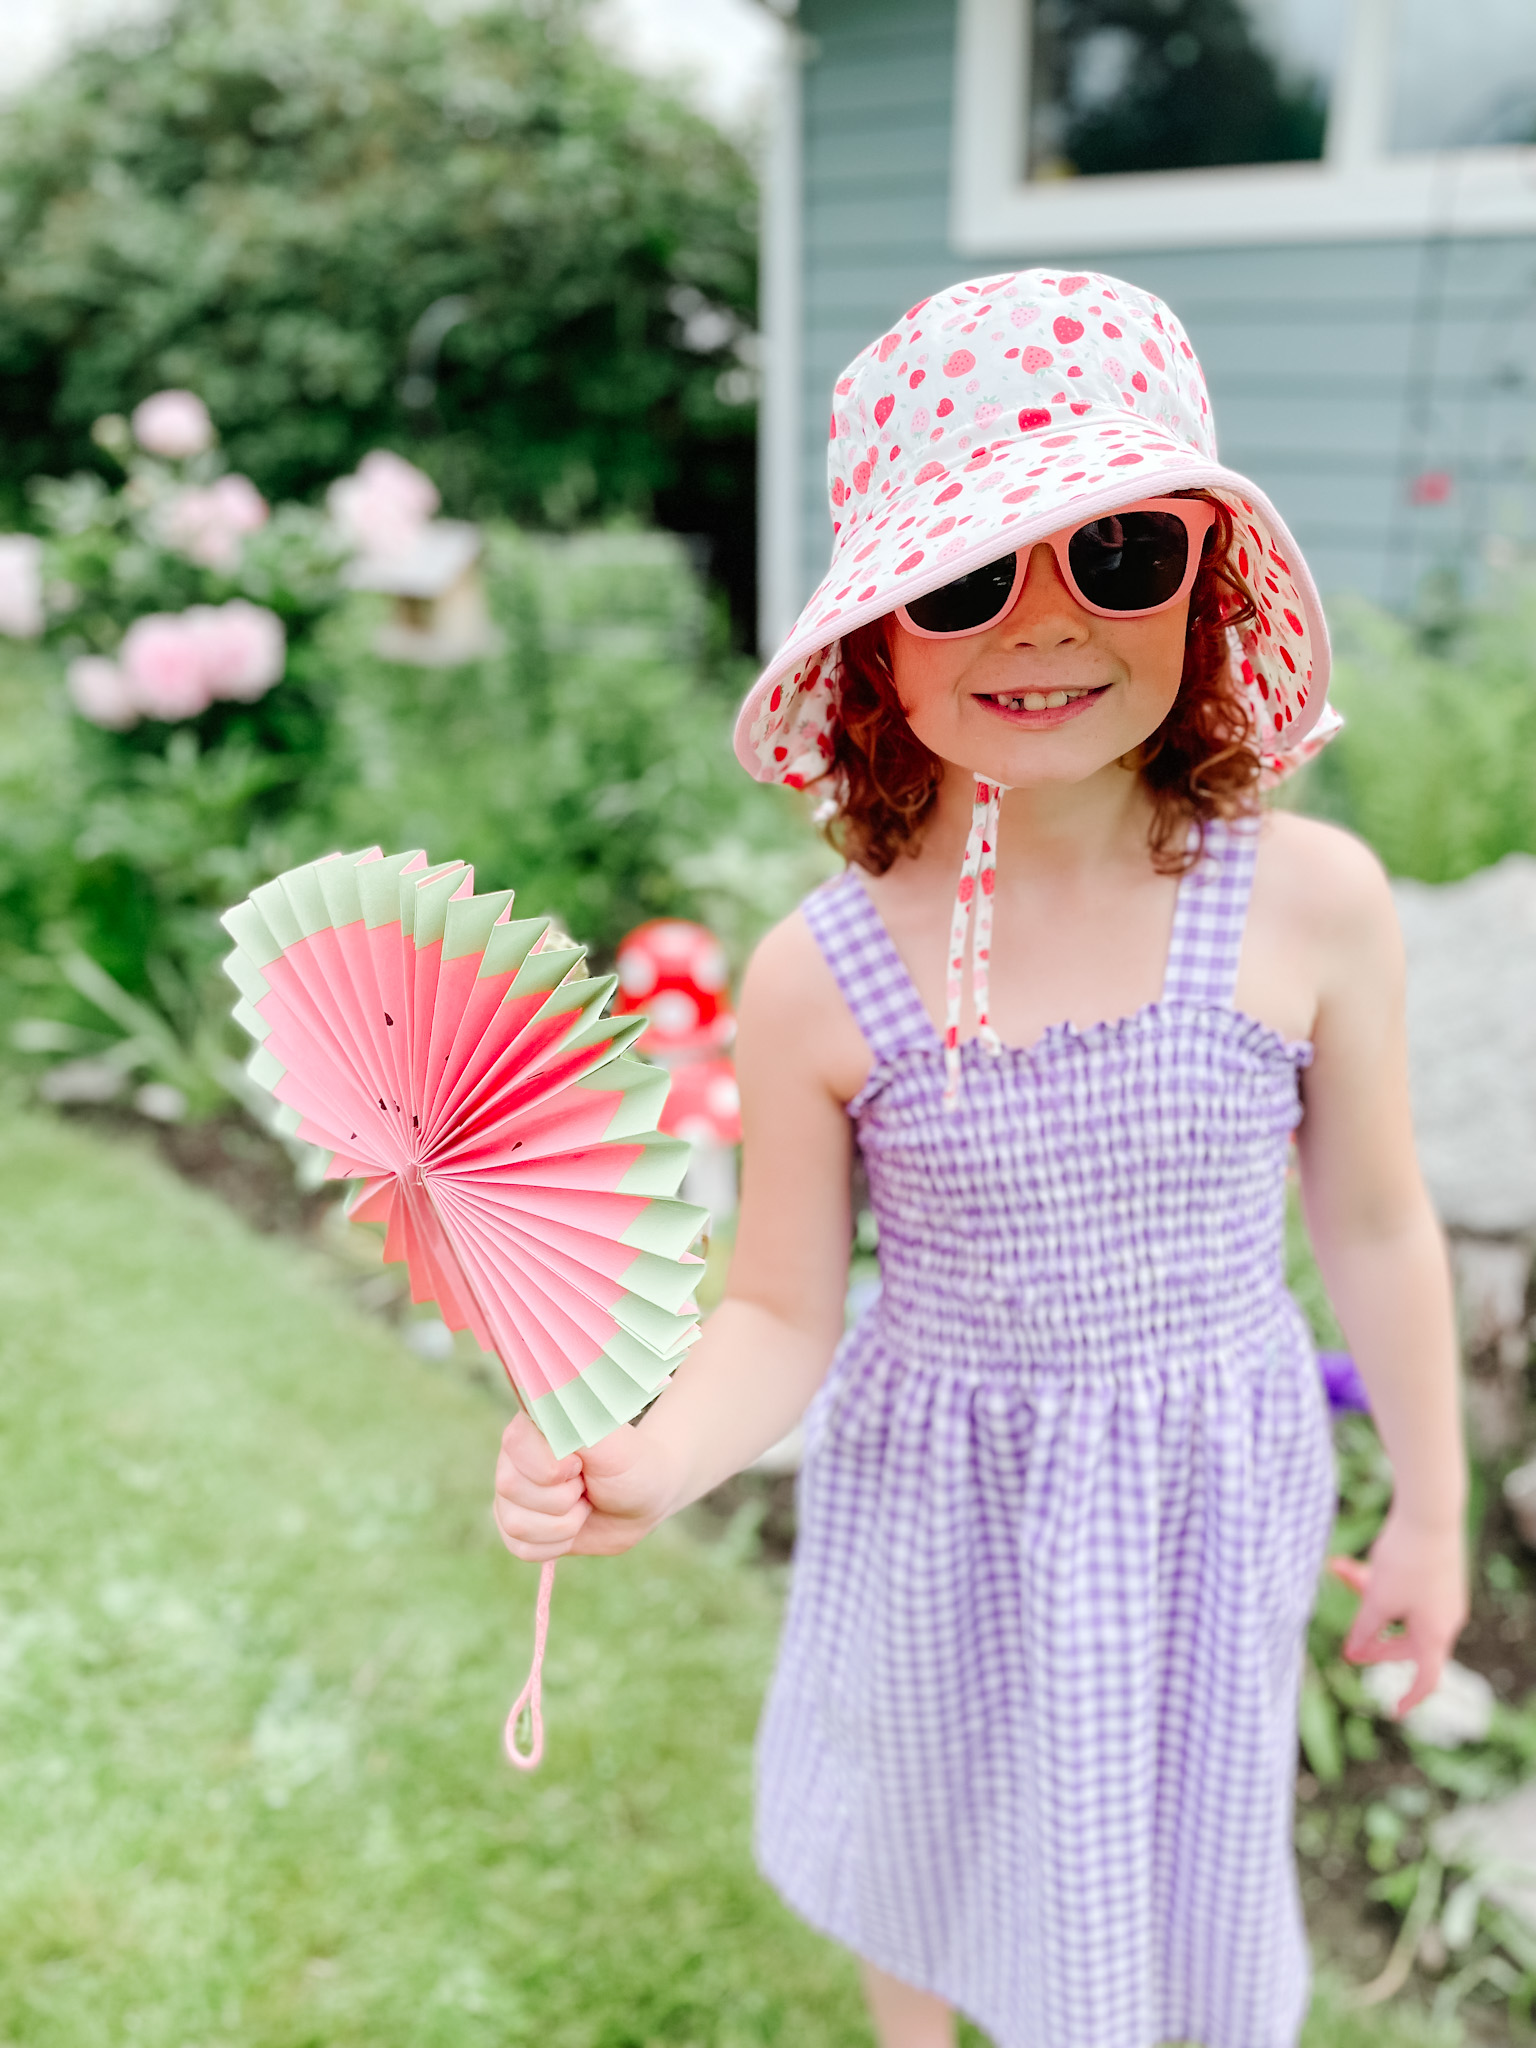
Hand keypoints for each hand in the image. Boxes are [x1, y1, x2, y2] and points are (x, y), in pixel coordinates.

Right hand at [492, 1412, 676, 1562]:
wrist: (640, 1500)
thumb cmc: (628, 1463)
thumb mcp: (611, 1441)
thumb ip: (575, 1426)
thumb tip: (544, 1409)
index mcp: (531, 1424)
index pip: (515, 1443)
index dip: (553, 1465)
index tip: (581, 1464)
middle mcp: (513, 1456)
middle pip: (510, 1488)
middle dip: (563, 1498)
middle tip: (585, 1485)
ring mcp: (511, 1494)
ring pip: (515, 1523)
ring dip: (564, 1524)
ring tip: (583, 1504)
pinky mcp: (517, 1526)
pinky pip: (521, 1548)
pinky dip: (557, 1544)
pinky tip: (574, 1526)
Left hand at [1328, 1509, 1468, 1715]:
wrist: (1430, 1513)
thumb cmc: (1405, 1562)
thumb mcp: (1378, 1600)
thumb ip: (1365, 1630)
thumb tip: (1353, 1652)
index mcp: (1435, 1634)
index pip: (1425, 1678)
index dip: (1410, 1697)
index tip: (1394, 1712)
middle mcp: (1445, 1618)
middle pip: (1405, 1642)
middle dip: (1375, 1639)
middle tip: (1351, 1645)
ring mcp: (1441, 1595)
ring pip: (1398, 1609)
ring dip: (1369, 1598)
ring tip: (1341, 1571)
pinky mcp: (1434, 1573)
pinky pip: (1402, 1588)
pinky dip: (1378, 1581)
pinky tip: (1347, 1564)